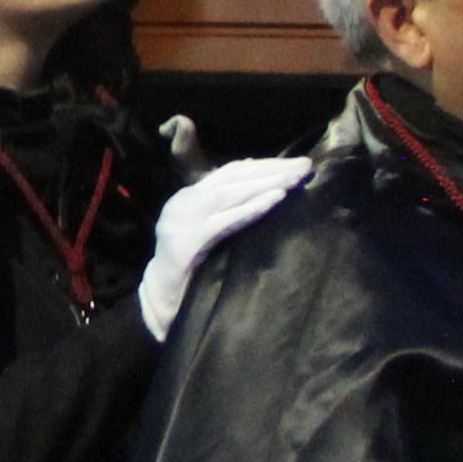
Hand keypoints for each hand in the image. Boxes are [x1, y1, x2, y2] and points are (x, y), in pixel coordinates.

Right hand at [143, 155, 309, 339]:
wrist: (157, 298)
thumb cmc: (186, 267)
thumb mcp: (204, 230)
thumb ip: (223, 208)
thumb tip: (257, 183)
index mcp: (188, 197)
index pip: (229, 172)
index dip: (263, 165)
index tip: (294, 163)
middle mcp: (183, 203)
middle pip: (232, 178)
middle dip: (271, 170)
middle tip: (304, 166)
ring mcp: (182, 222)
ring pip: (229, 195)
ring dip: (265, 184)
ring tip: (294, 180)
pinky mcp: (187, 243)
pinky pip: (224, 222)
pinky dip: (251, 209)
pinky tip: (276, 200)